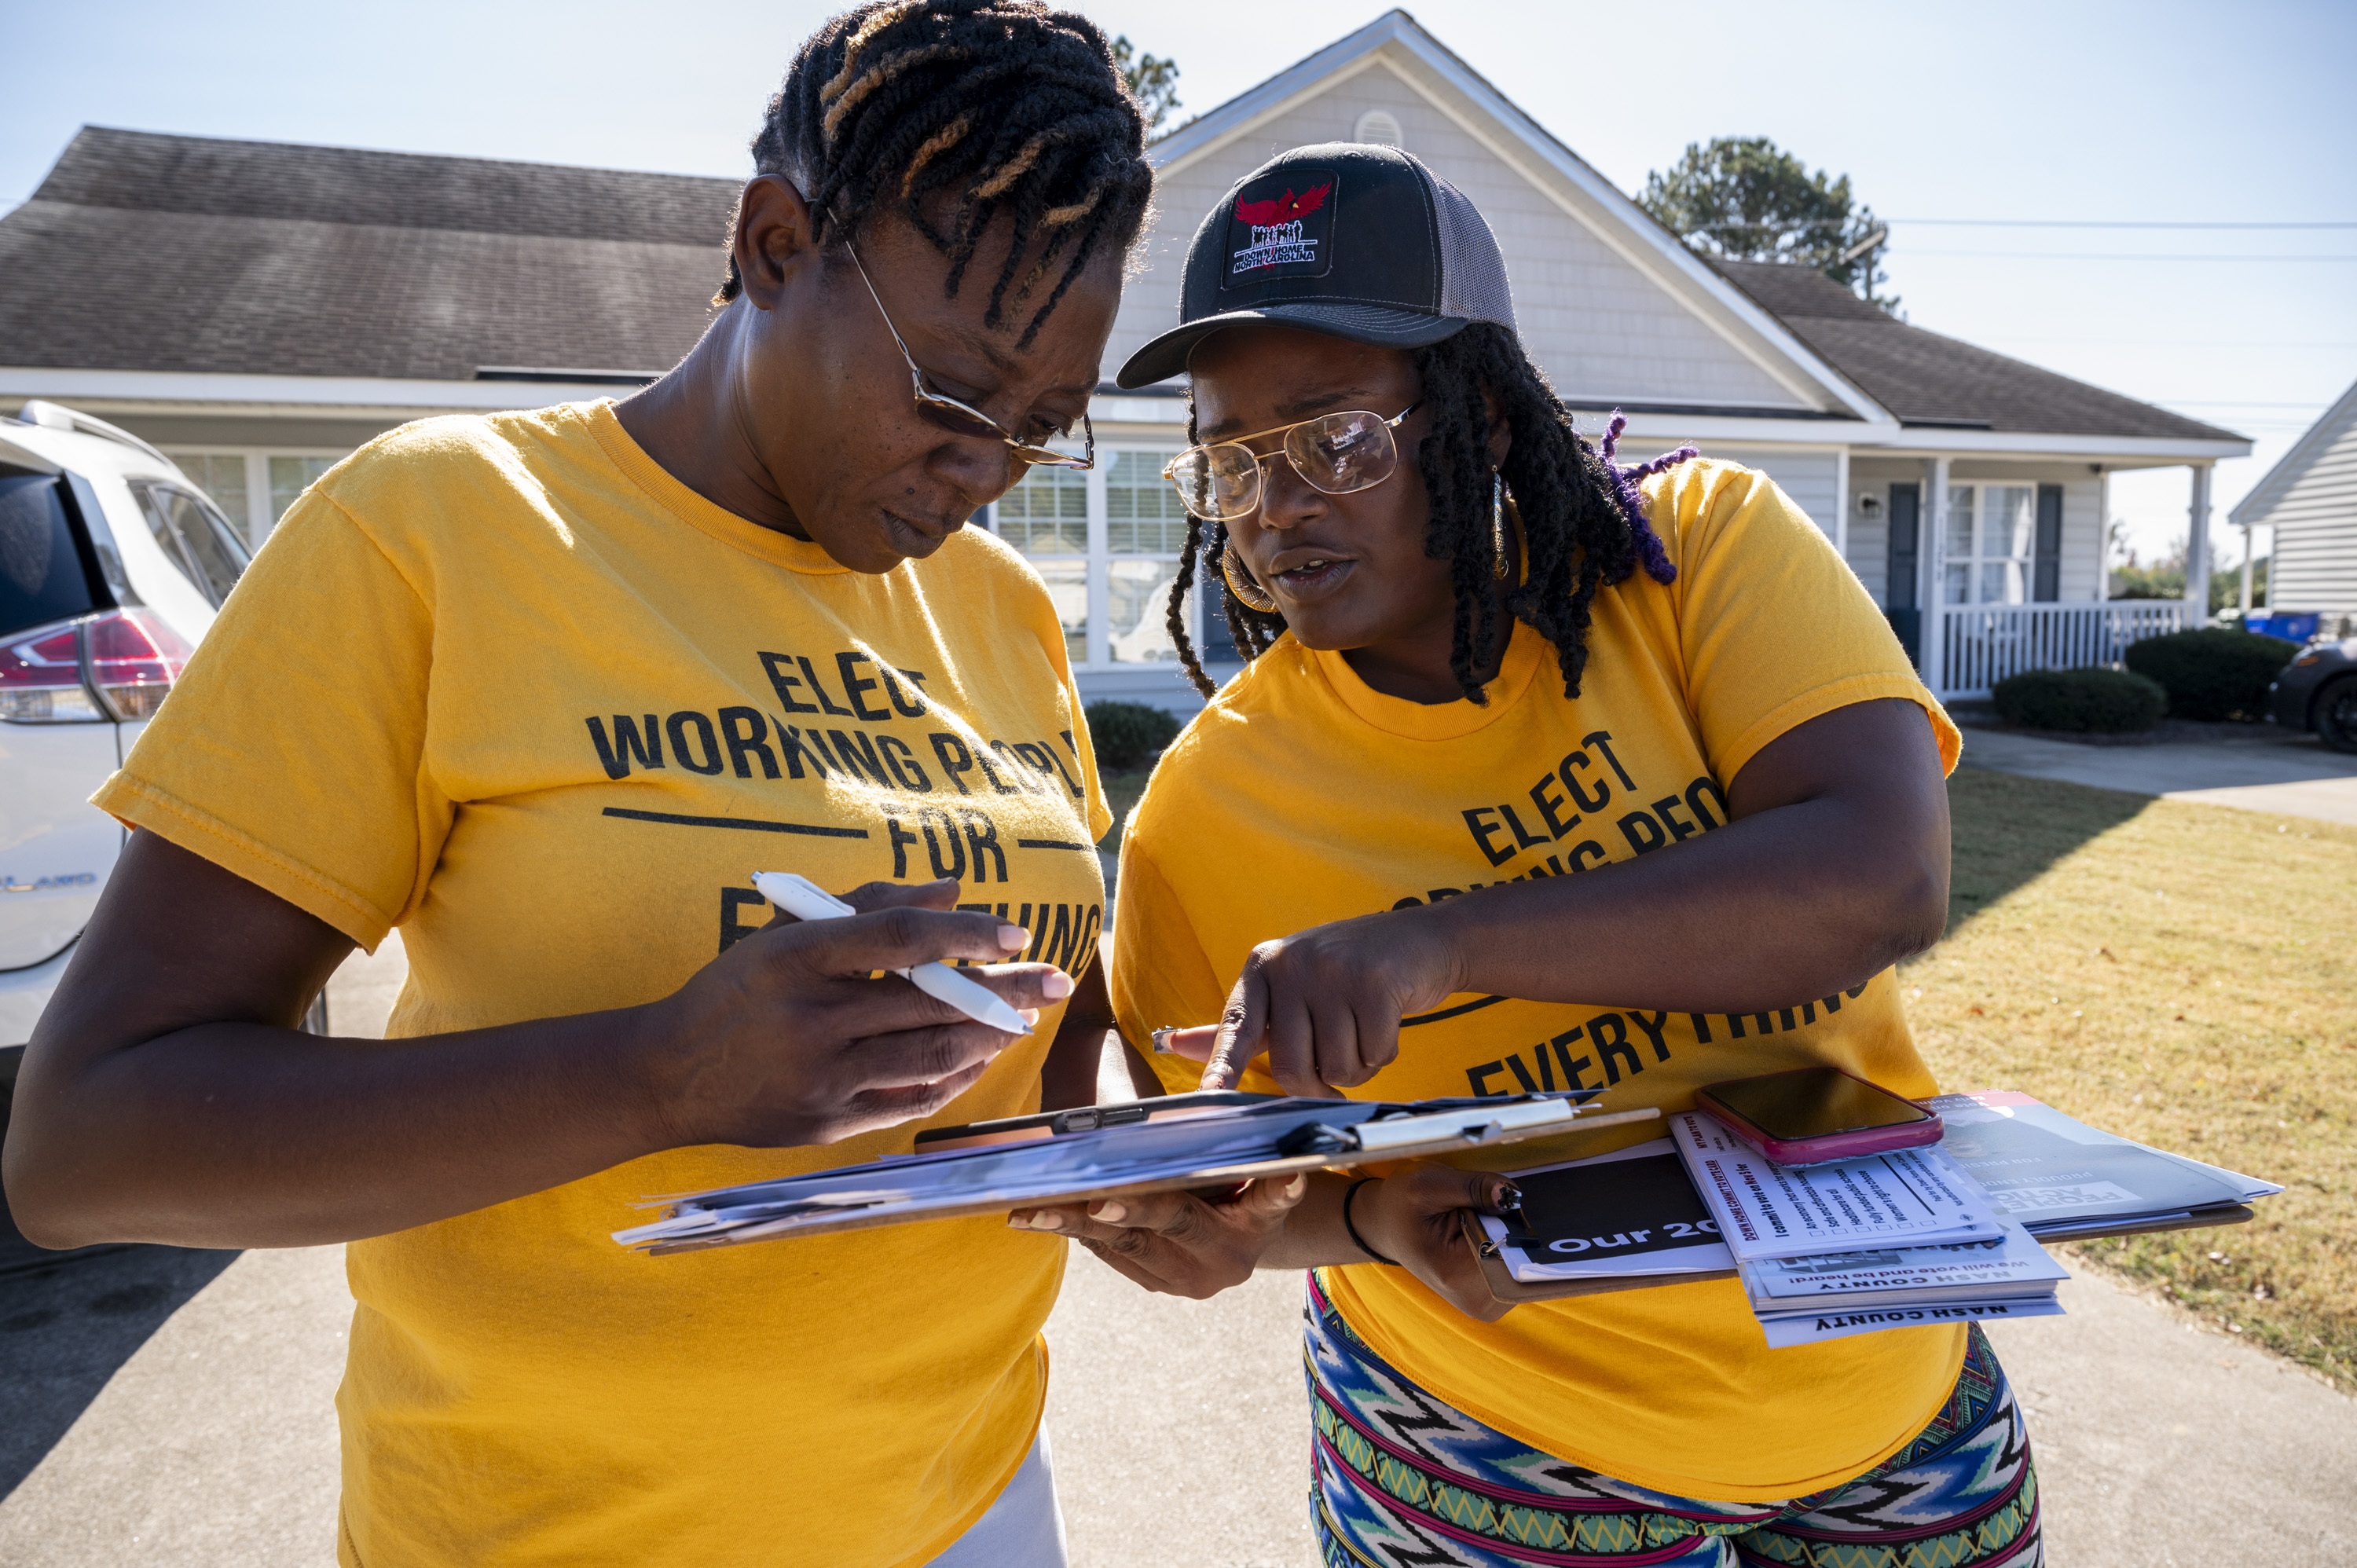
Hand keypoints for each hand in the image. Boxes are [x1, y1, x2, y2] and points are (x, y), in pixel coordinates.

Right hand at [642, 878, 1069, 1147]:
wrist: (666, 1076)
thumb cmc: (739, 990)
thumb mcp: (787, 930)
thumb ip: (870, 901)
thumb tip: (953, 889)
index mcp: (794, 957)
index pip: (897, 938)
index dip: (964, 933)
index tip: (1015, 934)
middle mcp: (808, 1020)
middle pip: (930, 1003)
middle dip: (1006, 992)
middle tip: (1055, 980)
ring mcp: (818, 1079)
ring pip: (931, 1056)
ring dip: (988, 1037)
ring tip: (1021, 1018)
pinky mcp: (825, 1124)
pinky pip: (911, 1100)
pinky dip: (954, 1076)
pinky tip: (977, 1056)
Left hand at [1006, 1175, 1307, 1298]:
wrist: (1259, 1229)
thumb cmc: (1262, 1181)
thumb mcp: (1272, 1178)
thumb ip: (1270, 1180)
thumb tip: (1284, 1172)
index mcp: (1243, 1235)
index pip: (1187, 1217)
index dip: (1147, 1208)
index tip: (1104, 1201)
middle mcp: (1212, 1267)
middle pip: (1144, 1234)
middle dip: (1093, 1217)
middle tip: (1045, 1207)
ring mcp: (1181, 1280)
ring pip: (1119, 1248)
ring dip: (1070, 1226)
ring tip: (1026, 1209)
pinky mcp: (1156, 1282)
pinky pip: (1113, 1255)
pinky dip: (1079, 1231)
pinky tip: (1042, 1214)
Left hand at [1200, 909, 1461, 1094]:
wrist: (1422, 940)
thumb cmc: (1348, 974)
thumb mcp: (1289, 990)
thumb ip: (1241, 1025)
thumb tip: (1175, 1044)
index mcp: (1263, 967)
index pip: (1236, 1025)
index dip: (1223, 1063)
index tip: (1211, 1094)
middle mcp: (1292, 964)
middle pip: (1291, 1066)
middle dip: (1318, 1085)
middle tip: (1339, 1066)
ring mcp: (1333, 971)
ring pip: (1336, 1067)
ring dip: (1358, 1068)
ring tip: (1365, 1030)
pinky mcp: (1376, 981)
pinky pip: (1374, 1055)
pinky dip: (1384, 1053)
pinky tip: (1388, 1022)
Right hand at [1350, 1166, 1518, 1323]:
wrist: (1385, 1224)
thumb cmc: (1402, 1204)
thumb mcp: (1428, 1182)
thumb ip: (1474, 1186)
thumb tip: (1511, 1195)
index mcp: (1458, 1276)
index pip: (1516, 1254)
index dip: (1517, 1224)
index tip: (1504, 1205)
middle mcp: (1477, 1301)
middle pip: (1524, 1261)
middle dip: (1515, 1229)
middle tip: (1488, 1206)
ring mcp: (1486, 1304)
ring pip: (1524, 1265)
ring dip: (1513, 1236)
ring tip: (1482, 1219)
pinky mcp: (1491, 1297)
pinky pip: (1517, 1269)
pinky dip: (1510, 1246)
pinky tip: (1488, 1231)